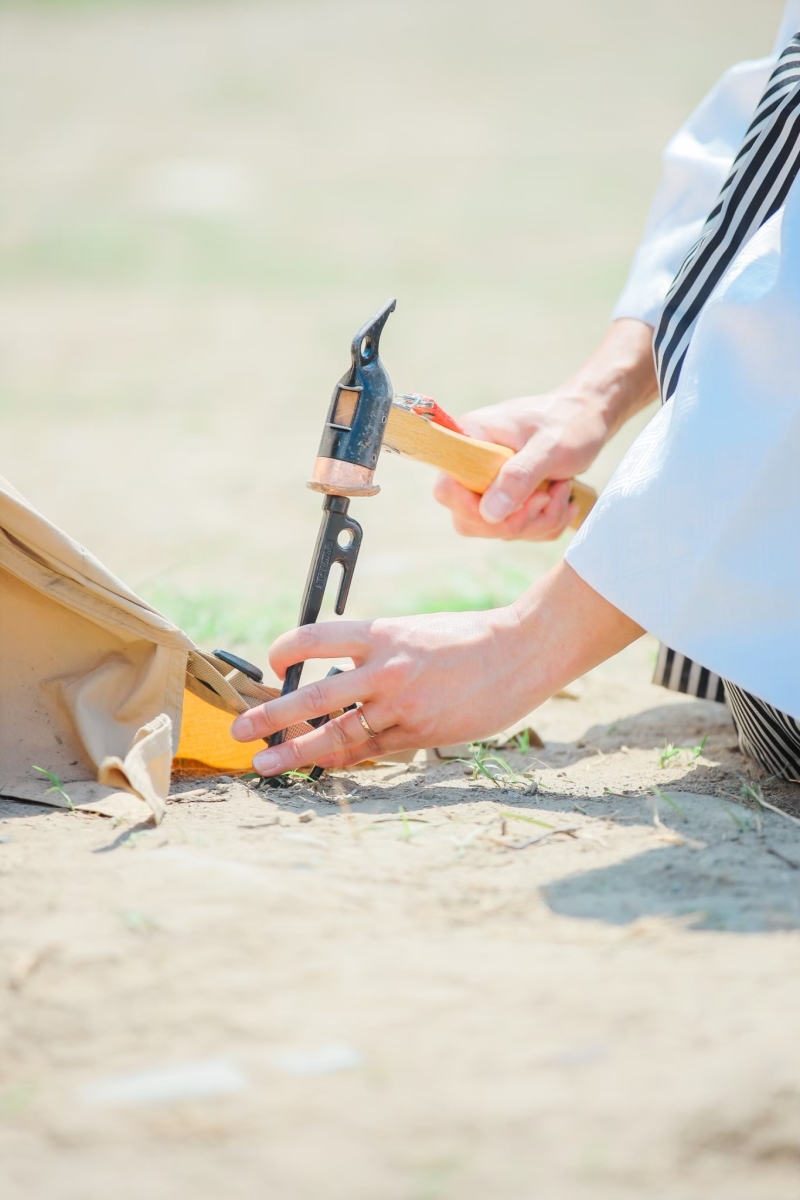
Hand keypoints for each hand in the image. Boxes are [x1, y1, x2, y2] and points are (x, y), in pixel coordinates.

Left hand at [230, 563, 643, 774]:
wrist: (520, 652)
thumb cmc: (468, 637)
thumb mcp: (415, 631)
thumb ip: (377, 652)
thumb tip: (339, 677)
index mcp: (382, 632)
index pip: (316, 637)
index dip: (286, 651)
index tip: (273, 662)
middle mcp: (386, 668)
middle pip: (313, 696)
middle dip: (271, 715)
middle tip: (240, 729)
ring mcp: (402, 704)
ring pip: (337, 733)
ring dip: (295, 750)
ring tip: (264, 763)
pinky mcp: (419, 733)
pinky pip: (371, 750)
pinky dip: (340, 759)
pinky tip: (316, 767)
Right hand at [434, 318, 658, 540]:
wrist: (589, 417)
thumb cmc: (570, 423)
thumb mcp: (550, 447)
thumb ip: (519, 476)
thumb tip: (489, 513)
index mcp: (470, 440)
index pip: (446, 490)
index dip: (471, 508)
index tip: (509, 504)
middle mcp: (472, 466)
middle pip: (469, 519)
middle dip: (514, 521)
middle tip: (546, 497)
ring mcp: (489, 486)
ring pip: (496, 529)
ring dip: (537, 520)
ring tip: (562, 489)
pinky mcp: (507, 499)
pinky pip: (517, 530)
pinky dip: (544, 523)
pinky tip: (562, 497)